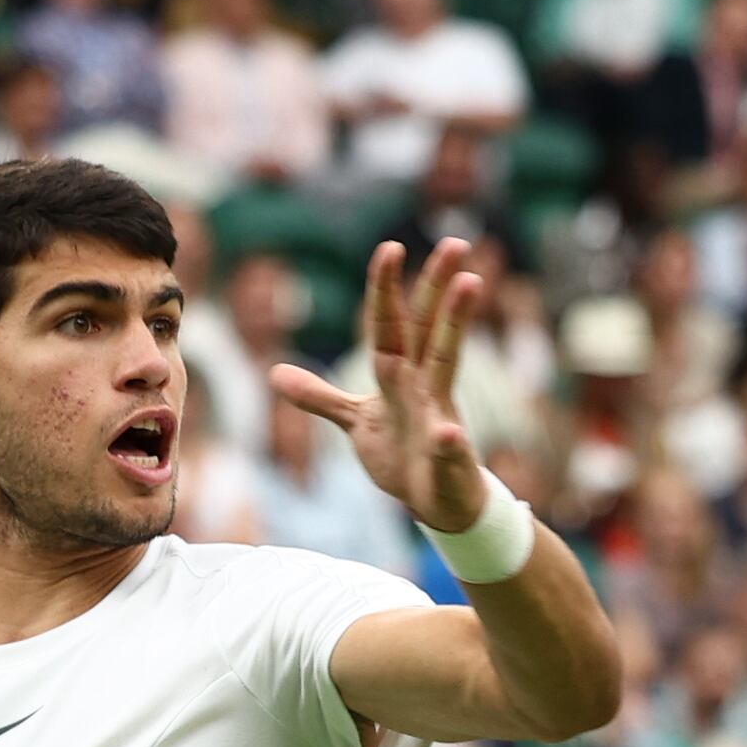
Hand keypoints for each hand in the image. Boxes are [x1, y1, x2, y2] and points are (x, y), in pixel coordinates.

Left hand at [274, 238, 492, 534]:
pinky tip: (447, 435)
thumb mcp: (357, 422)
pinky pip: (447, 446)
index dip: (385, 288)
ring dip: (457, 325)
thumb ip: (320, 397)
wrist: (438, 503)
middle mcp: (423, 385)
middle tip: (457, 243)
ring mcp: (439, 416)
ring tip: (472, 285)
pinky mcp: (448, 456)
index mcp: (398, 375)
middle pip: (429, 326)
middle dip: (440, 285)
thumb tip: (274, 373)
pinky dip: (446, 441)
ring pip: (447, 364)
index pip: (390, 324)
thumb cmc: (403, 455)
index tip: (390, 247)